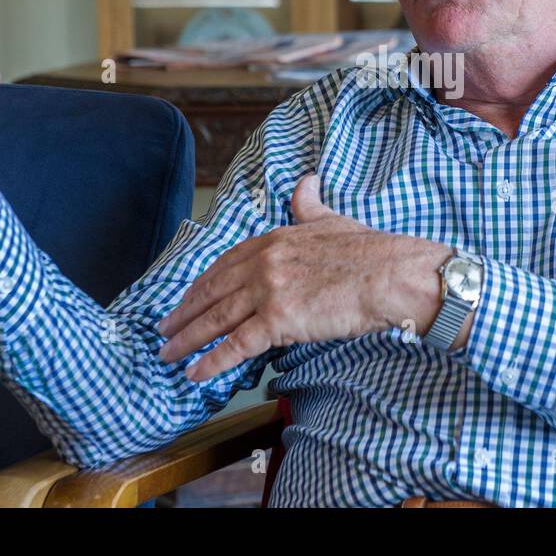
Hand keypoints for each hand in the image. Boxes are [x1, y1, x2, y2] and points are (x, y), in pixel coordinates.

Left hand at [156, 174, 450, 381]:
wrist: (392, 275)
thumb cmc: (371, 251)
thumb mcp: (332, 219)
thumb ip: (310, 205)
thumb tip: (306, 182)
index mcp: (274, 239)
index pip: (225, 264)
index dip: (202, 284)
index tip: (187, 298)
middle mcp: (264, 262)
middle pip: (212, 292)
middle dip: (184, 313)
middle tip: (163, 330)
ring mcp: (268, 290)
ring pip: (216, 319)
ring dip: (187, 339)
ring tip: (168, 354)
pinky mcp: (279, 319)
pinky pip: (236, 345)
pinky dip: (212, 361)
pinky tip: (195, 373)